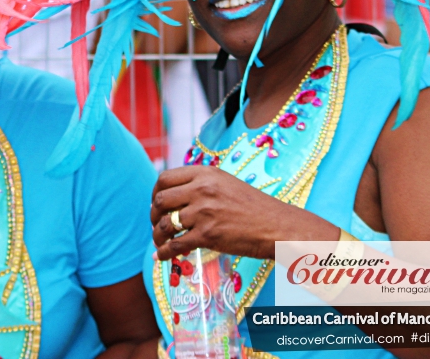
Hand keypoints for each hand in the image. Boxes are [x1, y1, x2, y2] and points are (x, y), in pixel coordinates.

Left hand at [149, 166, 337, 260]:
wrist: (276, 226)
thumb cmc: (253, 207)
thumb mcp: (225, 183)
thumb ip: (201, 185)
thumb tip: (174, 196)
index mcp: (205, 173)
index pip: (165, 178)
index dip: (155, 192)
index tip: (156, 203)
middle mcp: (201, 189)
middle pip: (160, 200)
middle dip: (153, 214)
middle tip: (156, 224)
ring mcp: (203, 212)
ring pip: (164, 224)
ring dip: (157, 235)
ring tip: (160, 241)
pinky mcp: (207, 235)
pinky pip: (175, 245)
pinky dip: (164, 253)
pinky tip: (162, 256)